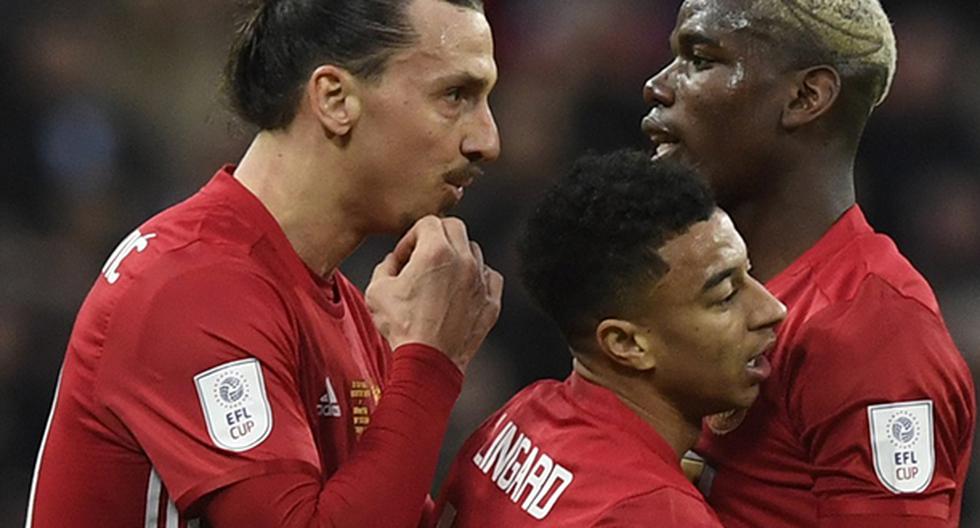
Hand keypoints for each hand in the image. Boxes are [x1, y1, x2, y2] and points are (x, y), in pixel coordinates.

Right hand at [365, 216, 502, 372]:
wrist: (428, 361)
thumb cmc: (404, 329)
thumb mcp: (376, 290)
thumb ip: (385, 265)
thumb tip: (393, 262)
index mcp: (435, 252)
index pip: (428, 222)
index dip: (412, 236)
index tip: (406, 254)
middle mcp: (463, 261)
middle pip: (455, 228)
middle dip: (437, 237)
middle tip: (424, 255)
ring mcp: (480, 281)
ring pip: (474, 251)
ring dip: (458, 257)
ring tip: (441, 276)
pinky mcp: (490, 302)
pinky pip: (490, 277)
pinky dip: (477, 278)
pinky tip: (462, 288)